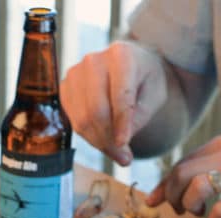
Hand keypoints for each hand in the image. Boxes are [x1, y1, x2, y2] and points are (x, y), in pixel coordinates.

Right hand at [60, 41, 167, 165]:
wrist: (128, 65)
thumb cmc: (145, 79)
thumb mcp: (155, 95)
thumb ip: (140, 116)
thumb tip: (120, 142)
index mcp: (121, 55)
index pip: (120, 96)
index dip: (121, 124)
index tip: (125, 146)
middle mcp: (93, 61)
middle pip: (96, 111)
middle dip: (109, 139)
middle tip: (124, 158)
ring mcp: (75, 74)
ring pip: (83, 120)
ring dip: (100, 142)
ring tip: (117, 153)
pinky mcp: (65, 88)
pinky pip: (74, 121)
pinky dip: (89, 136)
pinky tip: (104, 140)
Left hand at [144, 131, 220, 217]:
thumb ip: (212, 169)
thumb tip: (173, 187)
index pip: (183, 161)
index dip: (163, 184)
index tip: (153, 201)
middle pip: (181, 172)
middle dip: (170, 196)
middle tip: (180, 211)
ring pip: (195, 187)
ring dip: (190, 206)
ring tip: (201, 214)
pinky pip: (219, 211)